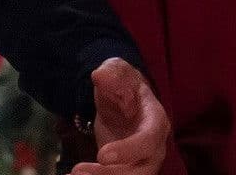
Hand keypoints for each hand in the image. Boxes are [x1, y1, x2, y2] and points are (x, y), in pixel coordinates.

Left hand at [70, 57, 169, 173]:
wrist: (121, 98)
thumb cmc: (124, 84)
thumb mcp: (118, 71)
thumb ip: (112, 73)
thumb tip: (100, 76)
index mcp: (155, 121)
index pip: (148, 140)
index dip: (128, 150)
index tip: (102, 156)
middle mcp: (153, 147)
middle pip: (141, 171)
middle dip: (111, 174)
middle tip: (80, 171)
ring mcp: (140, 162)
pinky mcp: (125, 169)